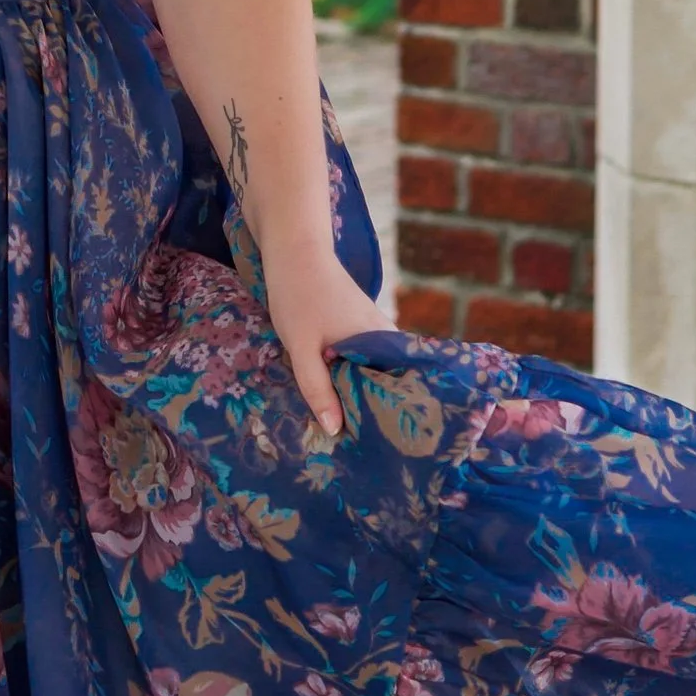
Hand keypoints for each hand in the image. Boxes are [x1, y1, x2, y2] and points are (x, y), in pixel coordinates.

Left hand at [261, 236, 381, 447]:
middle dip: (381, 409)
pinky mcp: (359, 323)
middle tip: (370, 445)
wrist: (294, 249)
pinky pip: (365, 357)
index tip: (392, 445)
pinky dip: (357, 374)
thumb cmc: (299, 296)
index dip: (397, 415)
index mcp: (378, 342)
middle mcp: (384, 335)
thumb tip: (337, 429)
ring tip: (356, 427)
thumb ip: (319, 388)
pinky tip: (342, 393)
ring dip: (366, 392)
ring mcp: (373, 327)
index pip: (401, 387)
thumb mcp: (302, 348)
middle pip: (390, 381)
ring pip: (376, 369)